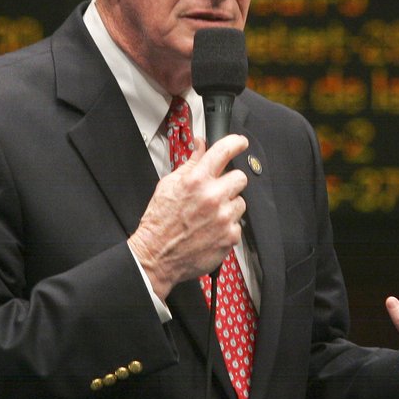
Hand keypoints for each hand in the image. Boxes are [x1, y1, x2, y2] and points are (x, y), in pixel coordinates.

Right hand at [128, 134, 248, 299]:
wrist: (157, 256)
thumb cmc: (159, 222)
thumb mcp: (168, 185)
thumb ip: (189, 163)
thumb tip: (200, 146)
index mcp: (196, 181)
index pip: (223, 152)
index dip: (236, 143)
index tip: (240, 143)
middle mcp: (212, 197)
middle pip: (240, 177)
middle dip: (229, 182)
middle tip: (217, 191)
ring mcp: (223, 217)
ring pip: (241, 202)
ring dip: (229, 205)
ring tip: (210, 214)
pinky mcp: (230, 236)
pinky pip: (238, 224)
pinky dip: (227, 226)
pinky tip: (211, 229)